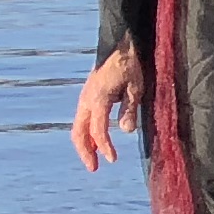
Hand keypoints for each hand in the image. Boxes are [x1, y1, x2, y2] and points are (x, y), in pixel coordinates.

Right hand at [71, 45, 142, 172]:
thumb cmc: (130, 65)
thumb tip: (125, 132)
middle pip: (79, 133)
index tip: (113, 160)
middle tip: (94, 168)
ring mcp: (84, 99)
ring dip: (85, 144)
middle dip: (86, 152)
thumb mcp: (135, 88)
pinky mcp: (87, 97)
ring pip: (78, 127)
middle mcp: (85, 101)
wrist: (119, 46)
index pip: (98, 130)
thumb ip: (129, 109)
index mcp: (97, 100)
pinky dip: (87, 133)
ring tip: (95, 159)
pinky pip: (83, 120)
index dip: (105, 147)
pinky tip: (98, 142)